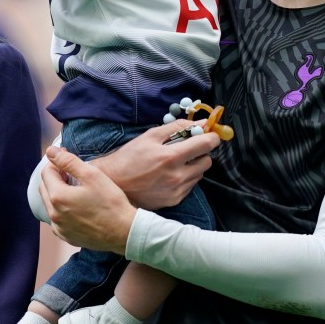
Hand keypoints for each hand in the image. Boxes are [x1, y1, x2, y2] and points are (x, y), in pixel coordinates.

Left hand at [40, 146, 136, 254]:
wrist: (124, 232)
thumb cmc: (110, 202)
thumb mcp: (92, 175)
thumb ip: (68, 161)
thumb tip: (51, 152)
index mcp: (58, 197)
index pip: (46, 173)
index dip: (55, 162)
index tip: (67, 158)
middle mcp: (54, 215)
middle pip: (45, 189)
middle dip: (54, 177)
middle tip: (70, 171)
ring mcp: (60, 228)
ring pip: (50, 204)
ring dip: (57, 193)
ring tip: (74, 188)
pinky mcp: (67, 237)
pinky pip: (57, 219)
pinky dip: (61, 209)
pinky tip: (75, 206)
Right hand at [92, 119, 219, 209]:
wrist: (113, 184)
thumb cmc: (129, 158)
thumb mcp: (150, 136)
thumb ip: (177, 127)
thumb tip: (200, 122)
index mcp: (171, 157)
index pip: (205, 145)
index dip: (211, 137)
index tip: (210, 134)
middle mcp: (177, 176)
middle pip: (206, 161)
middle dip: (201, 152)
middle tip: (188, 148)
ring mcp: (177, 191)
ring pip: (199, 174)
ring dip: (193, 165)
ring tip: (175, 162)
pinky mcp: (174, 201)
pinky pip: (190, 186)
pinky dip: (185, 178)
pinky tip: (169, 174)